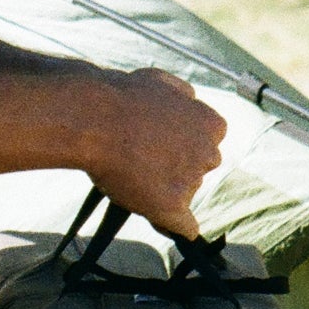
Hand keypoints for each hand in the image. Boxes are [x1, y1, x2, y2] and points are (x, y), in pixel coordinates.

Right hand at [83, 68, 226, 239]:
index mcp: (211, 124)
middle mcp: (208, 154)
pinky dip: (174, 225)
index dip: (183, 141)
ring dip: (166, 188)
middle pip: (199, 167)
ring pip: (184, 193)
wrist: (96, 119)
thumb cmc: (124, 98)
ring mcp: (192, 182)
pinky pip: (184, 227)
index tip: (163, 140)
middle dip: (178, 164)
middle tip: (146, 157)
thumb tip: (191, 100)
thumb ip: (183, 95)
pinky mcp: (172, 206)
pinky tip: (163, 222)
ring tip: (132, 173)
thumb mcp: (162, 81)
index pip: (208, 140)